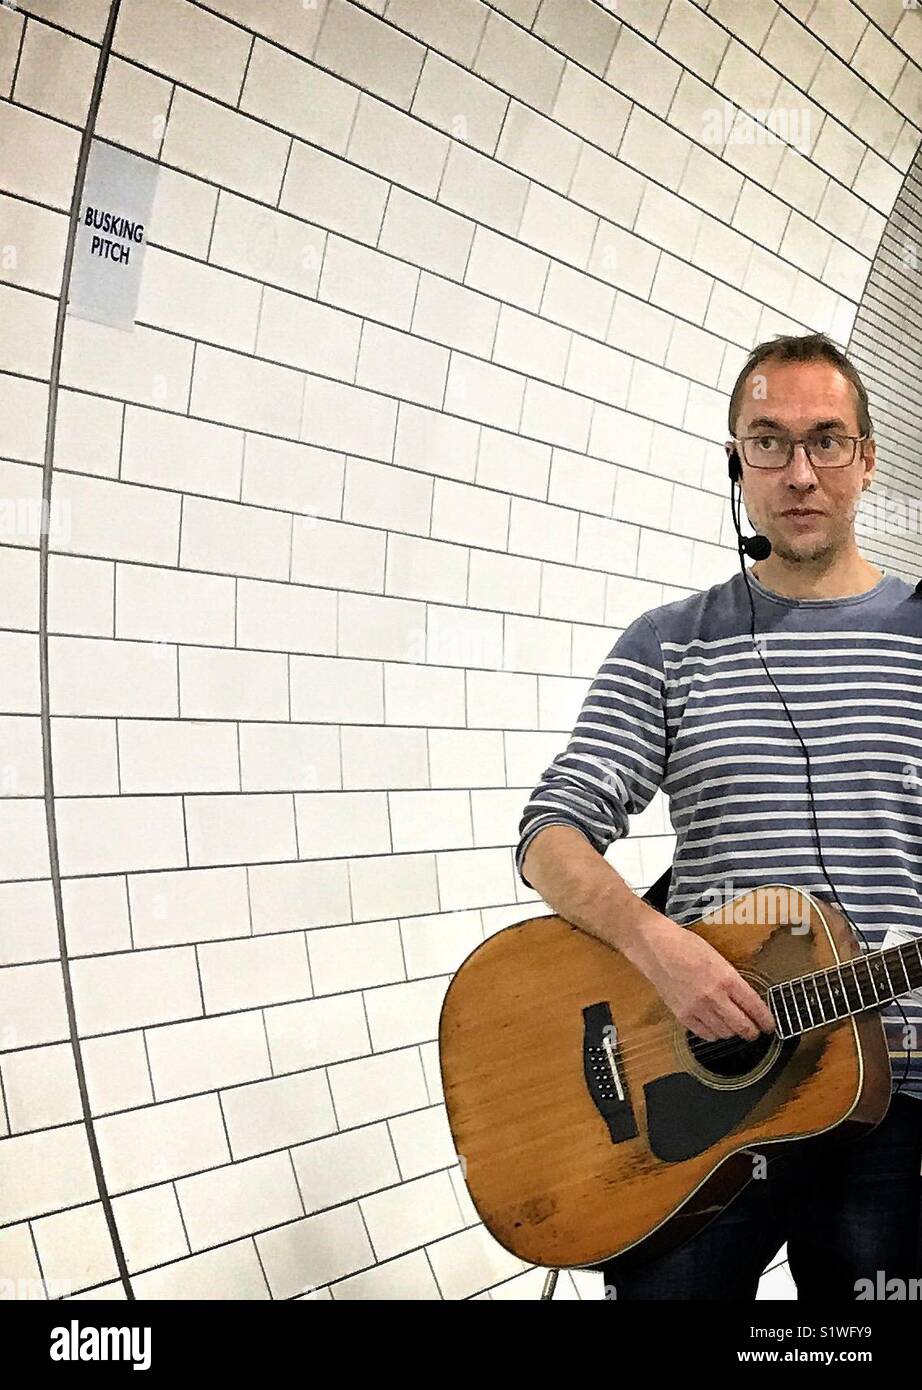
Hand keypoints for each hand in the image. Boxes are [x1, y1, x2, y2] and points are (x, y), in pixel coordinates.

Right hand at [639, 922, 775, 1041]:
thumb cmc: (686, 946)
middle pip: (741, 1026)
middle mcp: (714, 996)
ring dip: (732, 1032)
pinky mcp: (682, 1014)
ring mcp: (697, 1007)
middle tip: (755, 1032)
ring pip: (724, 1033)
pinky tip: (715, 1027)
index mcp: (727, 978)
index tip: (770, 1025)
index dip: (765, 1020)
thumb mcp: (718, 958)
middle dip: (752, 1032)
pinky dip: (713, 1034)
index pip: (754, 1007)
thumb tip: (747, 1000)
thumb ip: (732, 980)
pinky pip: (704, 1034)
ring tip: (733, 1027)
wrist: (657, 948)